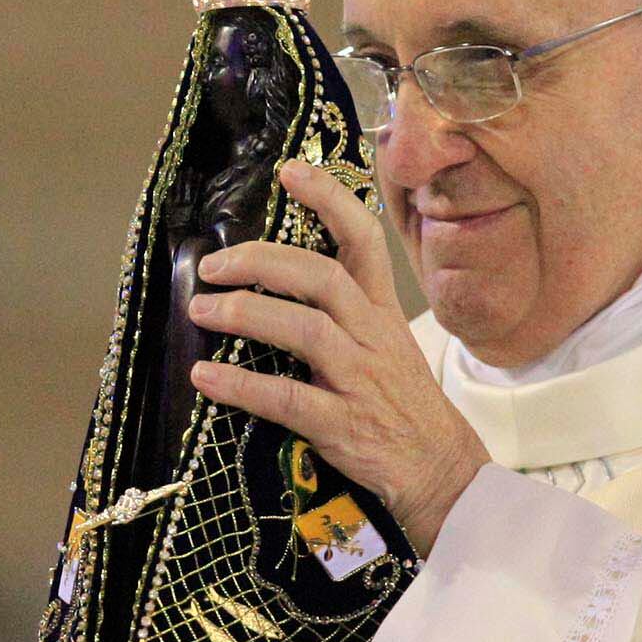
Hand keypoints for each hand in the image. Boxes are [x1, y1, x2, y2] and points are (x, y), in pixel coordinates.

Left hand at [188, 159, 490, 548]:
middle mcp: (373, 335)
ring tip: (201, 310)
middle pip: (321, 276)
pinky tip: (206, 377)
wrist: (440, 470)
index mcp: (382, 310)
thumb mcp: (386, 343)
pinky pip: (287, 398)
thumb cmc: (401, 404)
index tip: (289, 171)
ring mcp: (360, 379)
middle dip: (261, 261)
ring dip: (246, 313)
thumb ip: (344, 310)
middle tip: (212, 265)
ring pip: (304, 329)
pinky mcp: (344, 425)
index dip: (328, 199)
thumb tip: (276, 279)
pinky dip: (242, 386)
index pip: (363, 238)